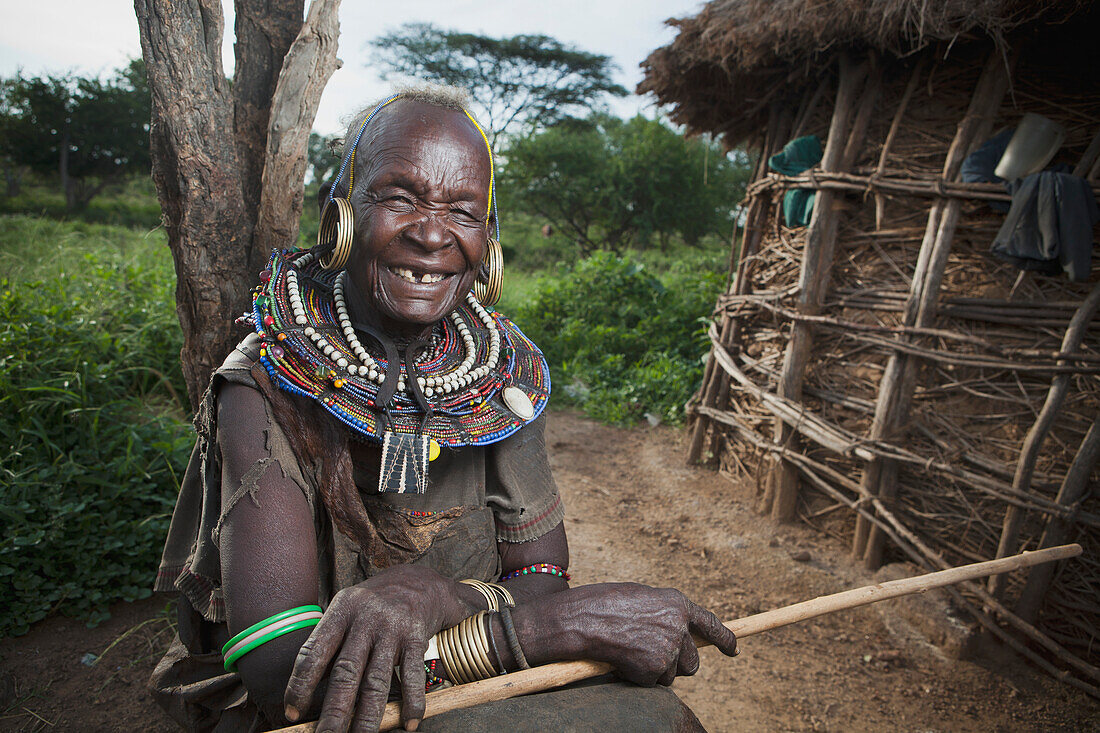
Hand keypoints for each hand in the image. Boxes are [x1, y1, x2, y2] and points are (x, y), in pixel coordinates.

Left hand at [284, 565, 475, 732]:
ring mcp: (393, 627)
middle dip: (333, 711)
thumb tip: (307, 686)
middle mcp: (366, 617)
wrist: (421, 581)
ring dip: (367, 717)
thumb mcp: (348, 607)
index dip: (300, 685)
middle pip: (345, 672)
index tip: (292, 712)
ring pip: (376, 681)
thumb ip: (331, 639)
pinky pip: (412, 676)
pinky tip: (408, 724)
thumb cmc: (376, 602)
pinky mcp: (417, 636)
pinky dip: (412, 703)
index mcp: (342, 609)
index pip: (314, 652)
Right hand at [528, 582, 737, 686]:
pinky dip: (636, 677)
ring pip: (672, 675)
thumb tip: (677, 637)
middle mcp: (679, 626)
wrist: (581, 619)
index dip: (725, 639)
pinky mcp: (655, 669)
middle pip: (692, 662)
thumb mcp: (641, 599)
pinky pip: (651, 683)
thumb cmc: (603, 605)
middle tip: (650, 657)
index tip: (734, 650)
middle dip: (677, 666)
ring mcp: (669, 649)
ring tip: (628, 652)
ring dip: (653, 671)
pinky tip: (621, 660)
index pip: (711, 625)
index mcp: (677, 603)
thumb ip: (663, 615)